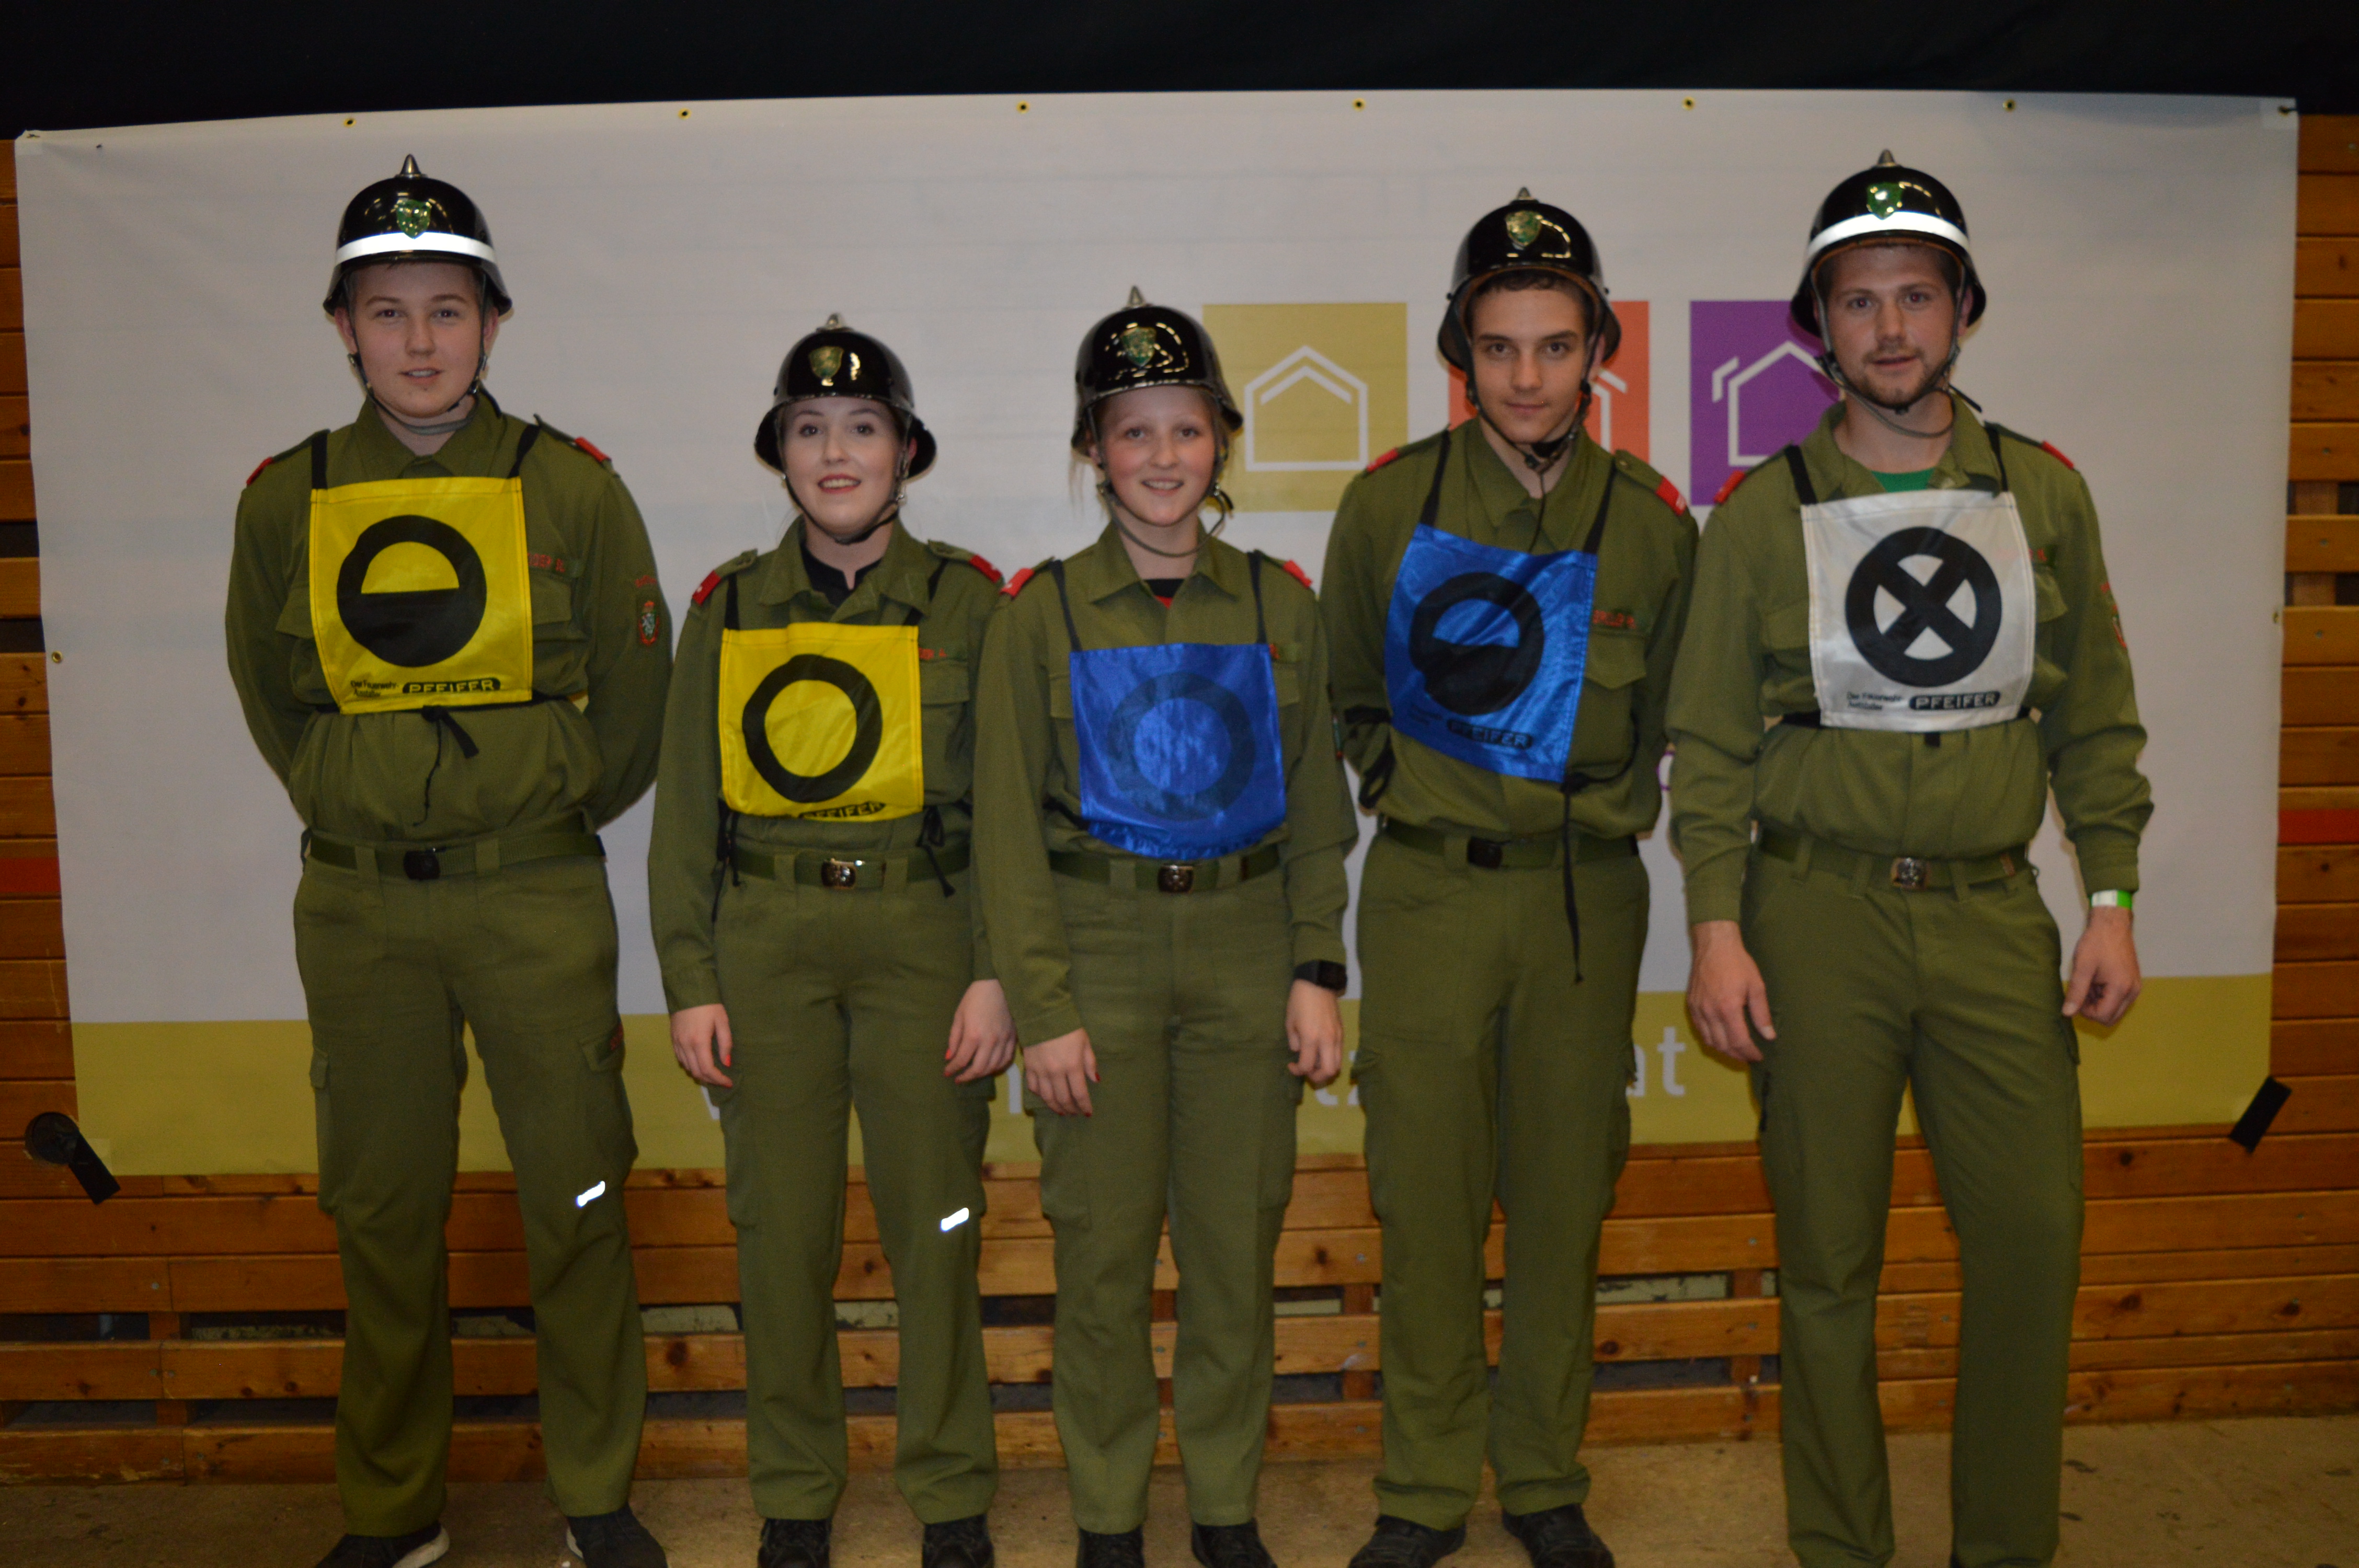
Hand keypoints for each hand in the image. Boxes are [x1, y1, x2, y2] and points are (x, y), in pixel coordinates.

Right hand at [670, 1003, 733, 1088]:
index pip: (707, 1069)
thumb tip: (727, 1062)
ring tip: (713, 1074)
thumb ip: (725, 1043)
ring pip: (687, 1067)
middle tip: (722, 1080)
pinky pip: (681, 1059)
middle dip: (710, 1080)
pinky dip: (690, 1066)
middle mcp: (685, 1045)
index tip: (728, 1082)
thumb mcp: (722, 1021)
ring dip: (700, 1074)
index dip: (718, 1079)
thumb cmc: (709, 1005)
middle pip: (696, 1072)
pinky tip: (699, 1063)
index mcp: (699, 1042)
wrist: (688, 991)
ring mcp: (677, 1043)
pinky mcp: (673, 1039)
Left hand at [945, 979, 1017, 1082]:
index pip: (962, 1060)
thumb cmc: (974, 998)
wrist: (998, 984)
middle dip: (966, 1076)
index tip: (947, 1072)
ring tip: (973, 1074)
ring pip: (993, 1067)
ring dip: (981, 1074)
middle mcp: (990, 1041)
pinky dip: (997, 1067)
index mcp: (973, 1035)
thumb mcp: (959, 1016)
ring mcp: (1003, 1040)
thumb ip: (954, 1039)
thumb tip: (949, 1057)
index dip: (953, 1069)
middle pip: (978, 1068)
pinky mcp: (1013, 1038)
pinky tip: (990, 1067)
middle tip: (959, 1078)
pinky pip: (1007, 1059)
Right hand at [1022, 1028, 1097, 1116]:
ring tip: (1061, 1111)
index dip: (1084, 1106)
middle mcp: (1056, 1072)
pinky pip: (1033, 1087)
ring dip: (1055, 1107)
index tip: (1087, 1112)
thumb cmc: (1069, 1028)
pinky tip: (1046, 1097)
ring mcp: (1040, 1071)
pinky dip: (1040, 1095)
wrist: (1044, 1015)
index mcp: (1072, 1066)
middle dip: (1070, 1109)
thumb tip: (1094, 1080)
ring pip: (1047, 1097)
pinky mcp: (1029, 1067)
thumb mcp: (1085, 1043)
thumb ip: (1090, 1063)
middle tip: (1074, 1113)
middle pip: (1063, 1099)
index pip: (1079, 1094)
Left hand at [1286, 978, 1344, 1087]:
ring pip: (1338, 1064)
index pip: (1308, 1066)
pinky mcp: (1342, 1032)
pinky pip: (1340, 1053)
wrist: (1318, 982)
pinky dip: (1331, 1058)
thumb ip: (1293, 1040)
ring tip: (1315, 1063)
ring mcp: (1337, 1037)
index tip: (1291, 1065)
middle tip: (1307, 1071)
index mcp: (1311, 1038)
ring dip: (1326, 1069)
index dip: (1298, 1071)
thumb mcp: (1289, 1021)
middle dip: (1317, 1077)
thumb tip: (1299, 1051)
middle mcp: (1327, 1041)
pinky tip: (1322, 1052)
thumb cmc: (1299, 1000)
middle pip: (1329, 1072)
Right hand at [1687, 920, 1773, 1063]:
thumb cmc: (1738, 963)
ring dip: (1724, 1050)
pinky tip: (1721, 1037)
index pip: (1739, 1041)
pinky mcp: (1692, 1005)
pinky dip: (1711, 1039)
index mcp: (1728, 1008)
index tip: (1759, 1056)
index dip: (1750, 1053)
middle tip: (1749, 1056)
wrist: (1714, 946)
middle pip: (1723, 1045)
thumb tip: (1769, 1035)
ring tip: (1737, 1050)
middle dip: (1738, 1055)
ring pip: (1709, 1041)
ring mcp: (1698, 1009)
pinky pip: (1700, 1030)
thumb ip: (1762, 1013)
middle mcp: (1710, 1012)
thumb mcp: (1756, 986)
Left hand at [2064, 904, 2140, 1024]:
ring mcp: (2134, 988)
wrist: (2112, 924)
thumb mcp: (2082, 968)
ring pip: (2114, 1010)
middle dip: (2093, 1009)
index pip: (2102, 1017)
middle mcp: (2132, 992)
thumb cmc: (2097, 943)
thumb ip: (2076, 992)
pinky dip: (2105, 995)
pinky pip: (2118, 1000)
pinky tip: (2096, 980)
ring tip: (2089, 982)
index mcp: (2121, 989)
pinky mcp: (2133, 983)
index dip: (2085, 1011)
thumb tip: (2067, 1014)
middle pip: (2110, 1018)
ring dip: (2098, 1002)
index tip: (2076, 995)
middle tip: (2083, 989)